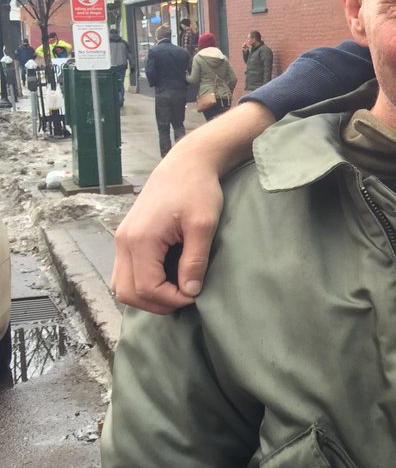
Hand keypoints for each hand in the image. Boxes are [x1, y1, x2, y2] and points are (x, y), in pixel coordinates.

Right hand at [111, 102, 273, 311]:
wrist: (186, 164)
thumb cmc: (198, 190)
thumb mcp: (203, 225)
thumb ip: (194, 260)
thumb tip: (189, 292)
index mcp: (140, 240)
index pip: (147, 288)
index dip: (171, 300)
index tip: (196, 295)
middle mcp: (123, 242)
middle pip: (127, 292)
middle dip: (157, 303)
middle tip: (186, 298)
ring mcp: (121, 239)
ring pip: (121, 285)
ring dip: (146, 296)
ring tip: (175, 291)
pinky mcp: (126, 237)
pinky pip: (124, 272)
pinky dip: (141, 283)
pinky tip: (166, 278)